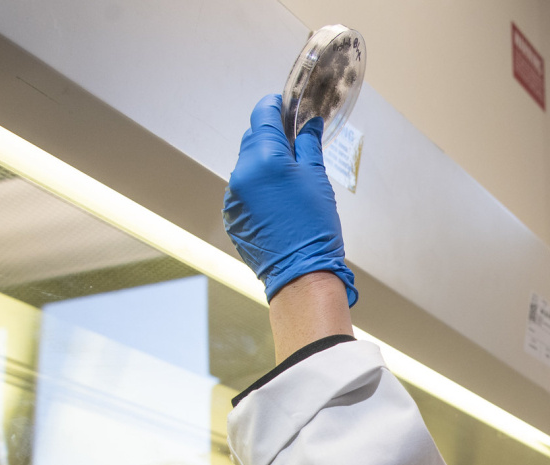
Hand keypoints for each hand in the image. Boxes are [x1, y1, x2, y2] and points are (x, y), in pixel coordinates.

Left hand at [223, 94, 357, 304]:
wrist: (301, 274)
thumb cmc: (314, 229)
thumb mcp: (317, 179)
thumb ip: (309, 146)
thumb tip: (308, 124)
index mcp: (265, 159)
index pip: (262, 116)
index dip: (274, 106)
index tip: (284, 105)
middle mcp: (243, 173)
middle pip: (253, 140)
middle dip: (271, 138)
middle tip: (293, 144)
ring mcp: (233, 196)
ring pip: (247, 166)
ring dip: (264, 165)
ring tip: (287, 180)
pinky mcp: (231, 215)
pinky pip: (242, 190)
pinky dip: (257, 188)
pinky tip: (277, 202)